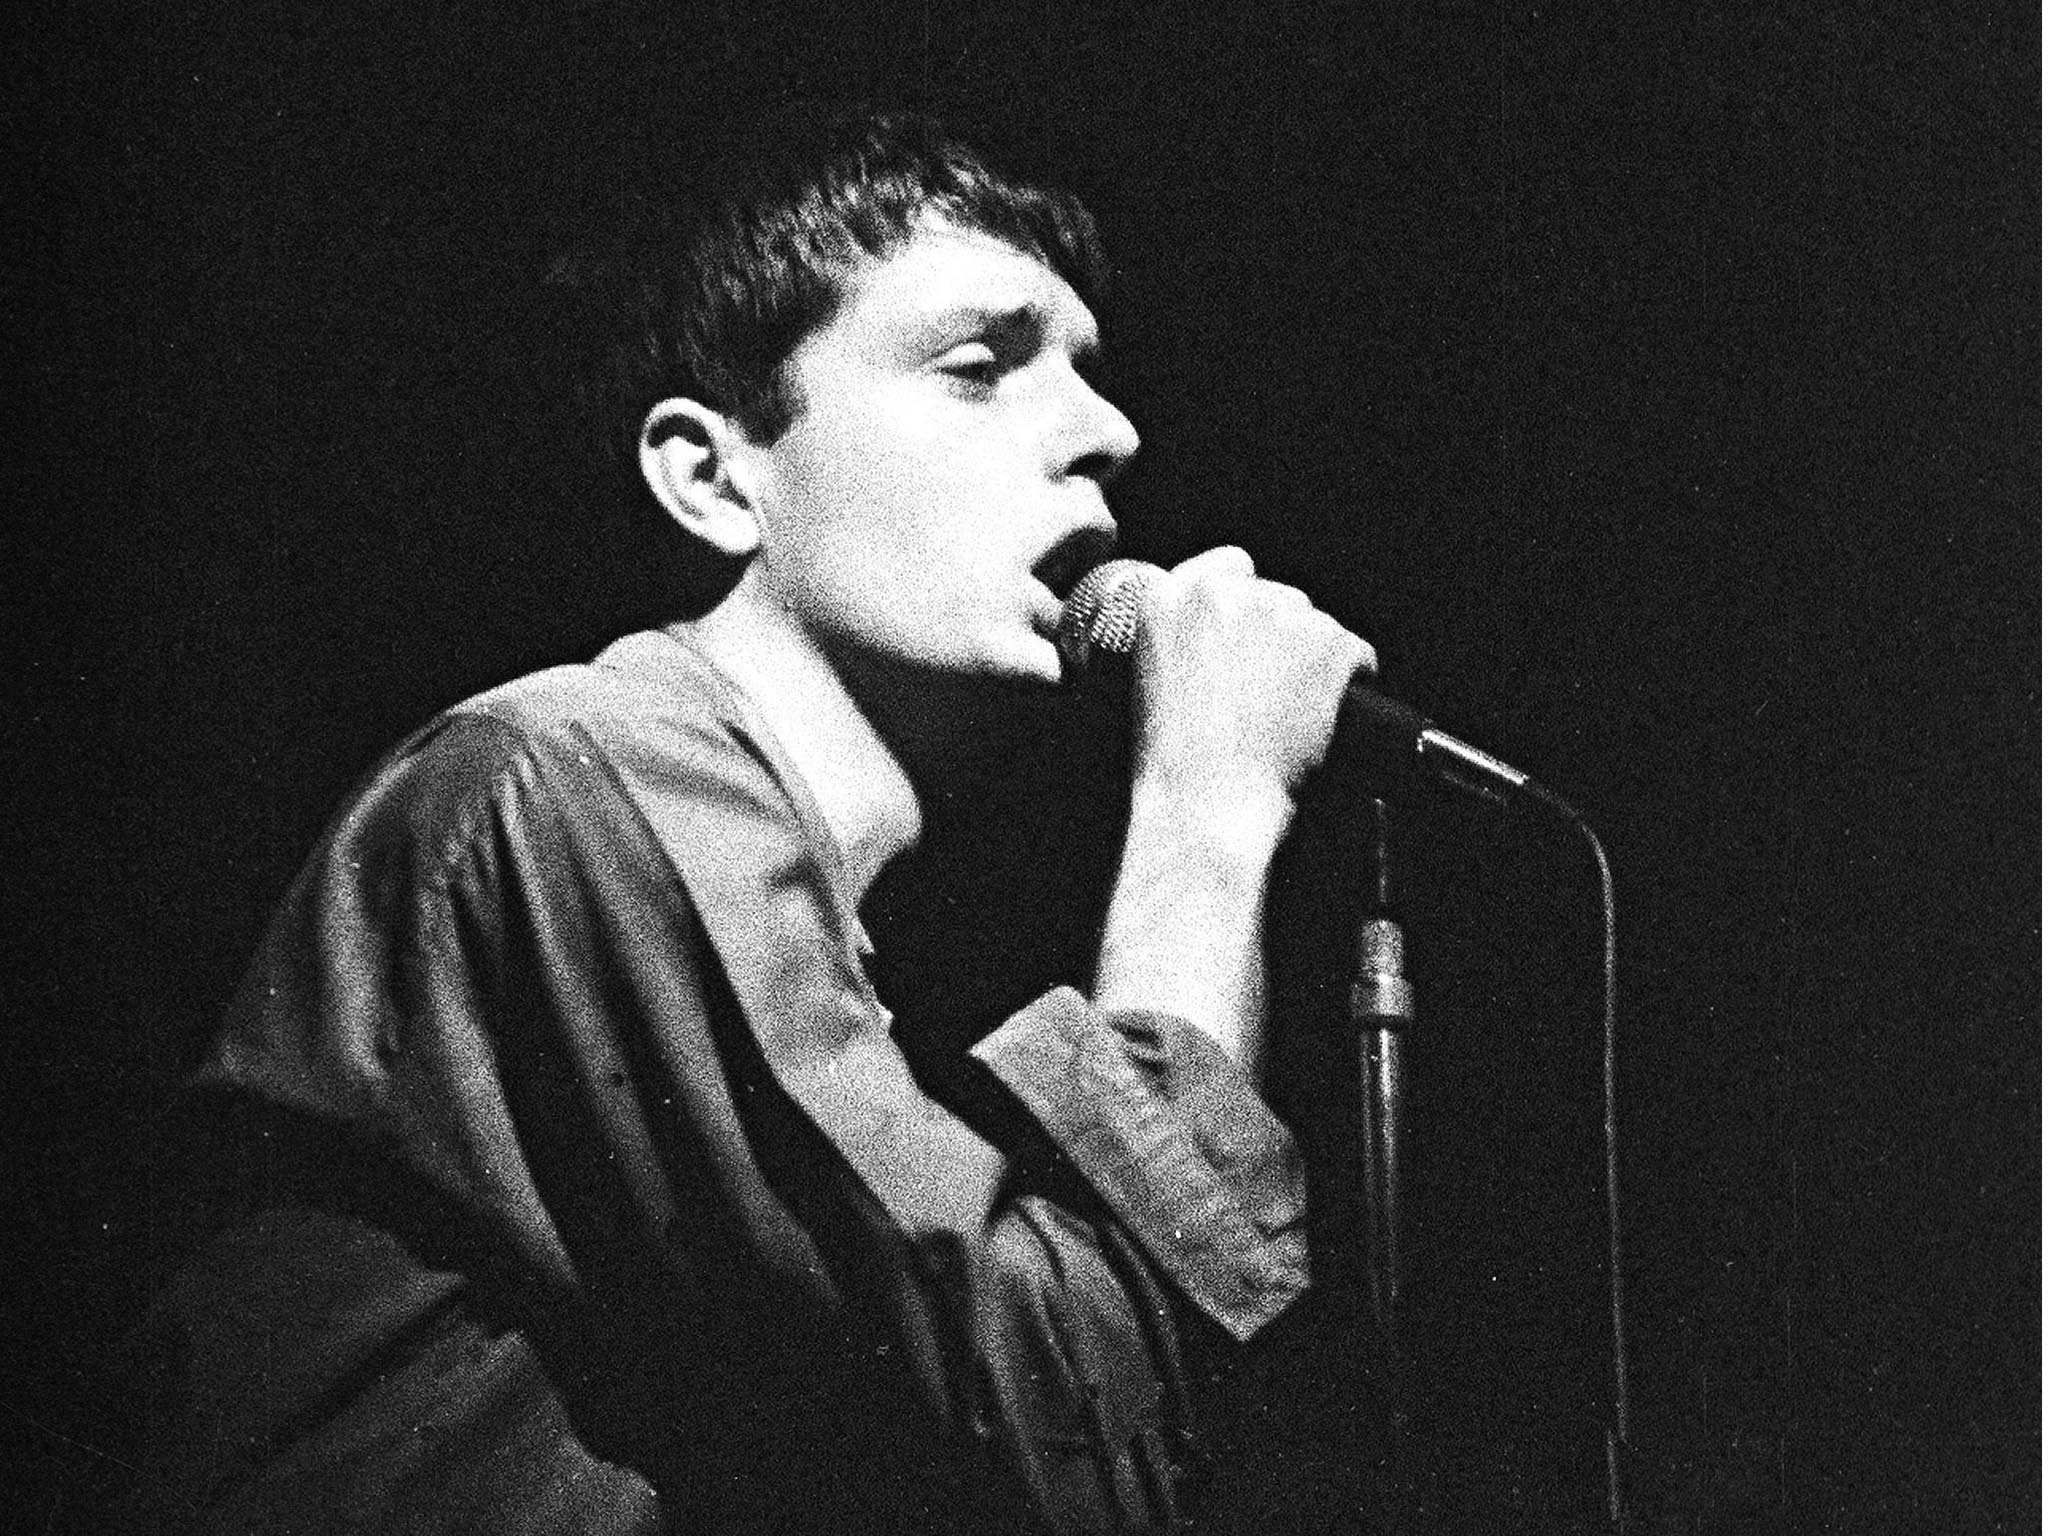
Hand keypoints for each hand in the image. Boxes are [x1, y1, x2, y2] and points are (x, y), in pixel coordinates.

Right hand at [1127, 547, 1375, 838]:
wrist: (1209, 799)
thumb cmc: (1174, 758)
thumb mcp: (1151, 676)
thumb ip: (1185, 633)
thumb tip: (1227, 629)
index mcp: (1170, 597)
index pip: (1230, 567)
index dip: (1247, 603)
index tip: (1251, 635)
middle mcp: (1226, 594)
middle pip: (1278, 597)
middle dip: (1280, 637)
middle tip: (1268, 692)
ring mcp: (1282, 614)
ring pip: (1317, 625)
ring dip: (1313, 659)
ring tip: (1292, 711)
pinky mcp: (1329, 641)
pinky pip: (1357, 652)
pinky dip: (1350, 680)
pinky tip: (1324, 715)